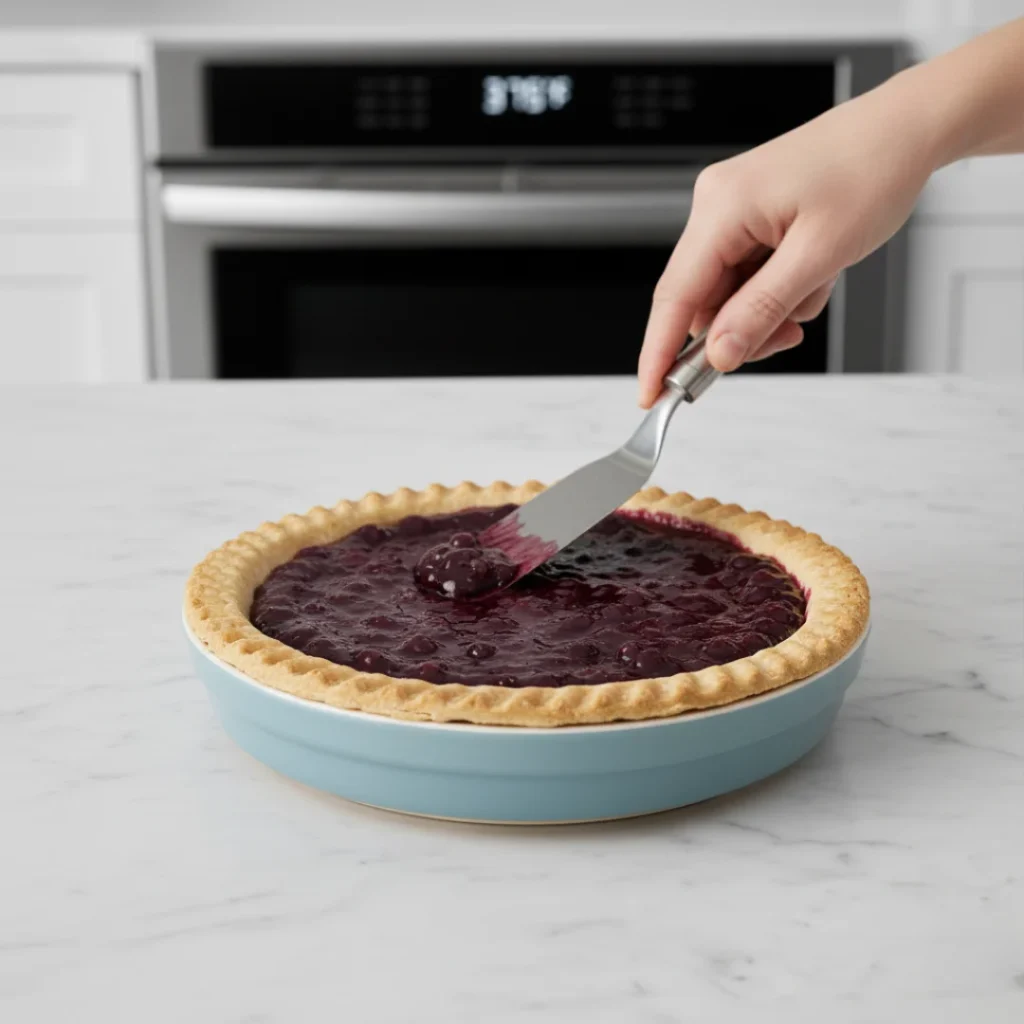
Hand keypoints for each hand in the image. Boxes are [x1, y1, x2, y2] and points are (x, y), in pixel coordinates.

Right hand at [636, 88, 936, 404]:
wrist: (905, 128)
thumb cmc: (871, 170)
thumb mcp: (819, 255)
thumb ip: (761, 310)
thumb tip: (719, 354)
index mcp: (722, 207)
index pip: (674, 297)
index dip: (659, 353)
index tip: (651, 395)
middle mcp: (716, 205)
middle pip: (702, 300)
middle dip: (741, 328)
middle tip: (785, 337)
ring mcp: (730, 209)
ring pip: (728, 293)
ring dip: (767, 308)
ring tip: (815, 286)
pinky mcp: (749, 216)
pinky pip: (746, 275)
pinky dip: (776, 289)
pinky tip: (811, 273)